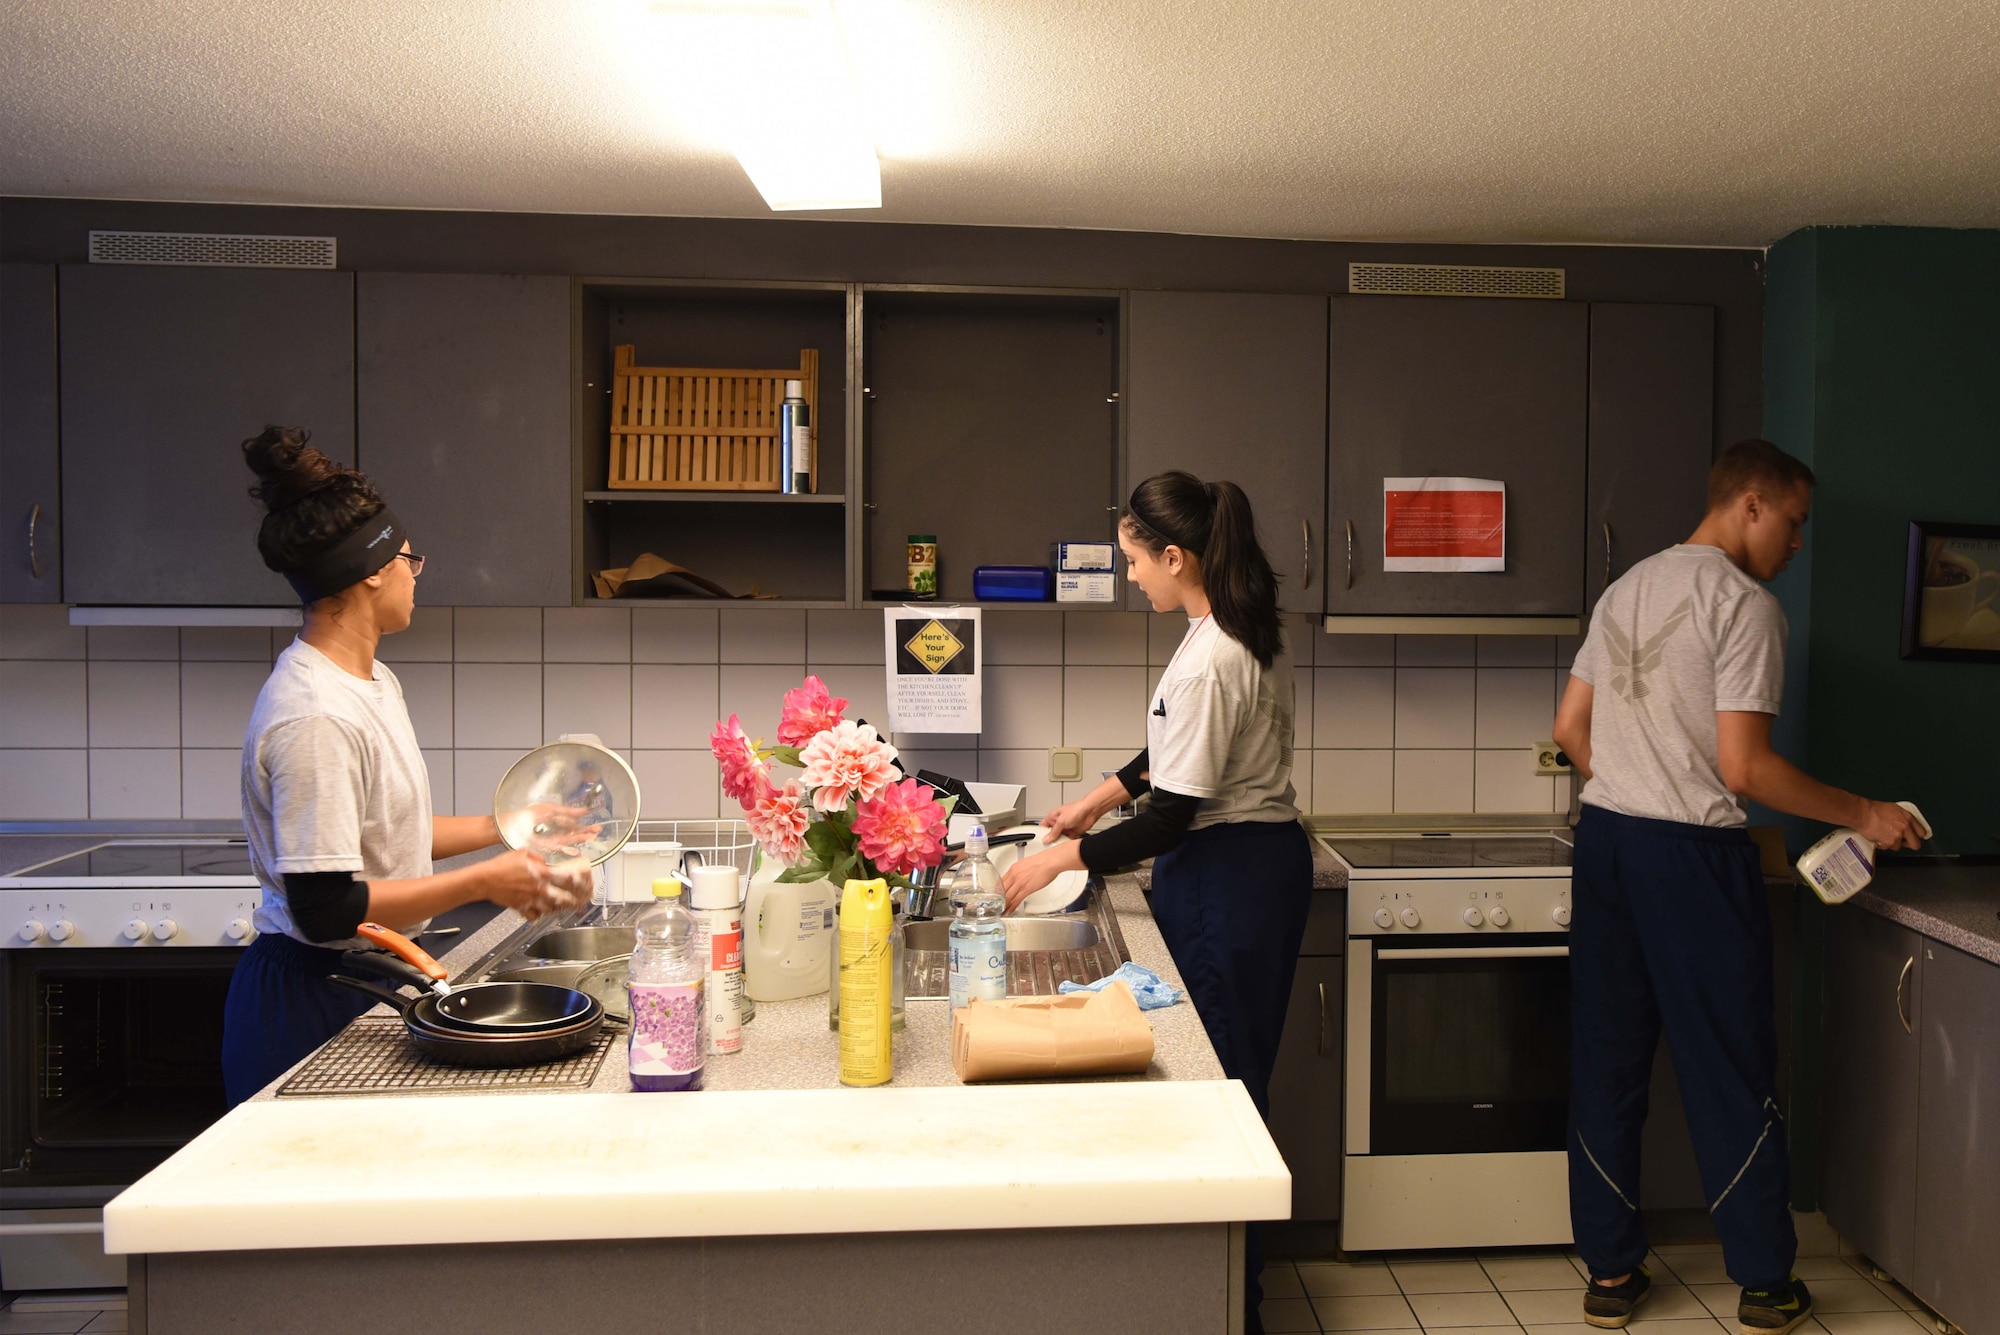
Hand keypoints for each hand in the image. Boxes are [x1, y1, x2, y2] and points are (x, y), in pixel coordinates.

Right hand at [480, 849, 594, 921]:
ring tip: (565, 907)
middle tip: (582, 902)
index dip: (580, 882)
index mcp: (542, 873)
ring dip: (560, 908)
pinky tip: (544, 911)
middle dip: (576, 901)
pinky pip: (536, 916)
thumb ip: (539, 858)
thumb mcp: (523, 853)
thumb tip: (547, 861)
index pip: (568, 878)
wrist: (484, 879)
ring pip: (552, 909)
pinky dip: (541, 915)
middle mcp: (539, 888)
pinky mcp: (522, 908)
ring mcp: (531, 900)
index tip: (587, 884)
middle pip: (564, 898)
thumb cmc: (501, 865)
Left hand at [506, 802, 604, 861]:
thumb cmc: (527, 815)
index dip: (587, 828)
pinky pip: (558, 849)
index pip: (577, 827)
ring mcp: (552, 841)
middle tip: (596, 834)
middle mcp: (557, 834)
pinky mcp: (545, 847)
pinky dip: (567, 850)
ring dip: (579, 842)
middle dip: (586, 835)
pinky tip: (575, 851)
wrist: (511, 823)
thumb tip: (584, 811)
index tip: (597, 828)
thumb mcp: (550, 808)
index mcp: (560, 824)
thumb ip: (567, 811)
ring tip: (589, 839)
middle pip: (575, 836)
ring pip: (569, 843)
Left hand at [1000, 847, 1064, 911]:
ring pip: (1007, 897)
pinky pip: (1016, 900)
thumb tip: (1019, 876)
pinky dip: (1012, 907)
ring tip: (1001, 911)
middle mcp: (1014, 875)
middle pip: (1002, 890)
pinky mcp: (1026, 889)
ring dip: (1004, 905)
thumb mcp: (1025, 864)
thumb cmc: (1042, 862)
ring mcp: (1019, 883)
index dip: (997, 890)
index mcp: (1013, 869)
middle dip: (998, 899)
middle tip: (997, 905)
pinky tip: (1010, 911)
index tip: (997, 895)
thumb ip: (1020, 871)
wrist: (1050, 862)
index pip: (1000, 881)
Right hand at [1040, 798, 1098, 841]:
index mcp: (1052, 817)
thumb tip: (1046, 839)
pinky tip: (1065, 845)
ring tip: (1058, 846)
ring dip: (1059, 842)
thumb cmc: (1076, 809)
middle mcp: (1058, 822)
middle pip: (1051, 834)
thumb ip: (1053, 831)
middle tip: (1050, 846)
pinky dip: (1066, 843)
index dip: (1041, 834)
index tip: (1041, 841)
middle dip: (1051, 840)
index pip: (1043, 827)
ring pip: (1059, 838)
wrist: (1090, 811)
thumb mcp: (1061, 821)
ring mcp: (1066, 828)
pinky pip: (1067, 840)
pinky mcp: (1073, 832)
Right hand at [1857, 801, 1926, 852]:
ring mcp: (1897, 835)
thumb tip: (1905, 824)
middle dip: (1909, 844)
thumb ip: (1902, 818)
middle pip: (1916, 844)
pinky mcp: (1889, 842)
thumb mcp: (1893, 809)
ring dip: (1891, 843)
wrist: (1862, 813)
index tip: (1914, 838)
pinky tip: (1878, 837)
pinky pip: (1887, 847)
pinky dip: (1882, 844)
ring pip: (1898, 846)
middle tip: (1902, 842)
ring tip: (1883, 835)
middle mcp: (1905, 827)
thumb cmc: (1873, 809)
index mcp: (1908, 817)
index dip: (1917, 836)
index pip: (1921, 832)